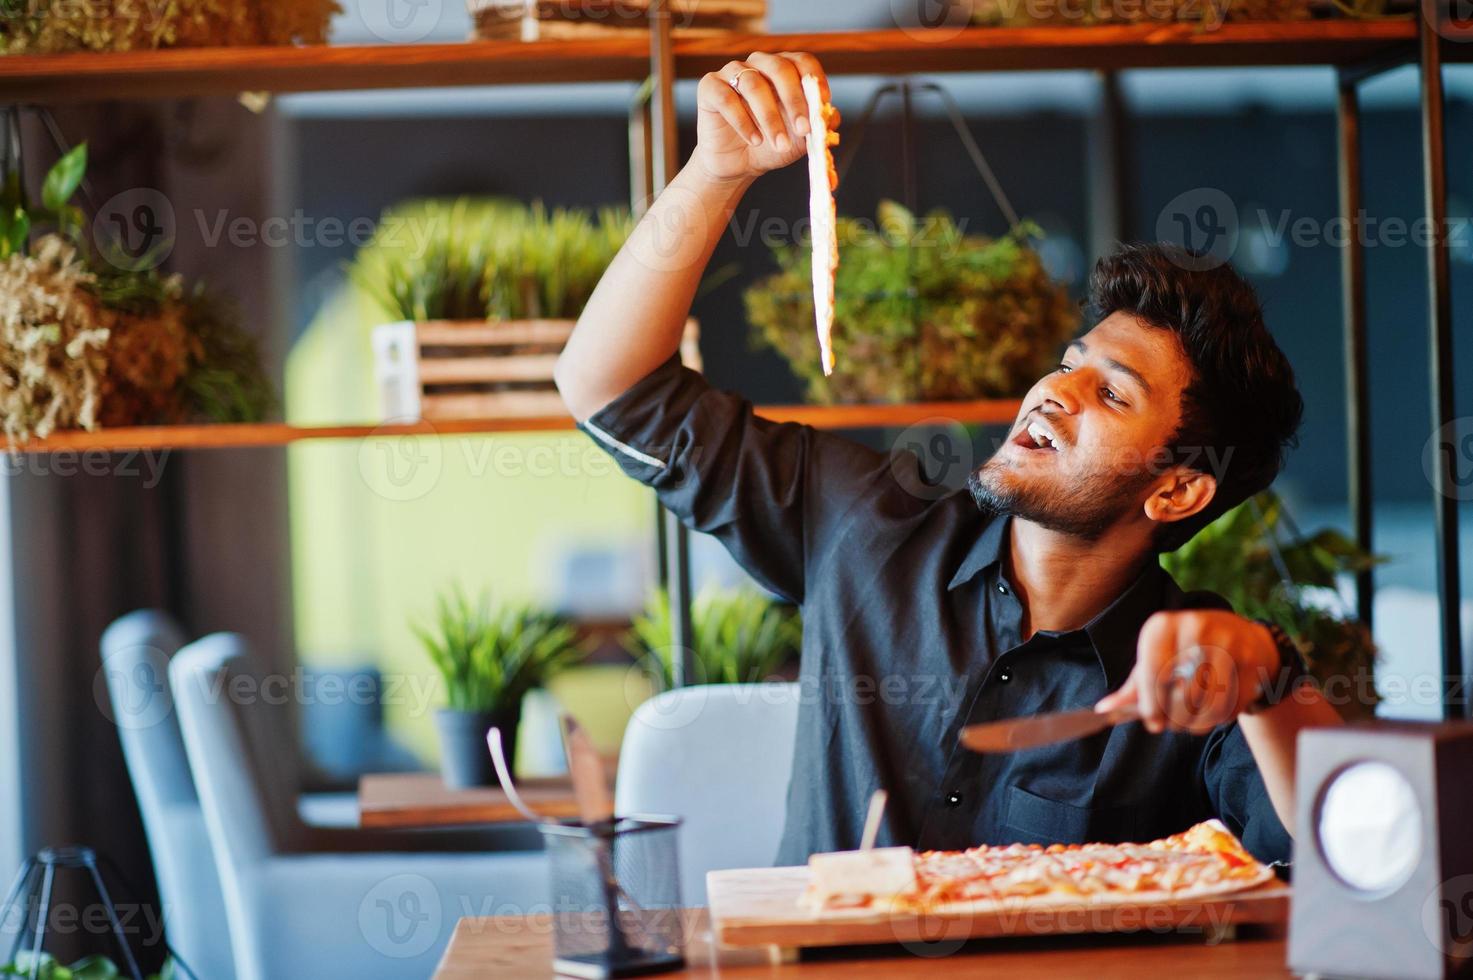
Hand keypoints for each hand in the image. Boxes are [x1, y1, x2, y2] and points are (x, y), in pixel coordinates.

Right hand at [692, 51, 834, 184]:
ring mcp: (733, 73)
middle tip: (803, 131)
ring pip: (753, 85)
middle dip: (794, 101)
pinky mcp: (710, 87)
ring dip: (770, 118)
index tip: (822, 107)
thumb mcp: (801, 140)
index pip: (803, 62)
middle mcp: (759, 65)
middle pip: (779, 68)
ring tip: (779, 145)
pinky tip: (754, 141)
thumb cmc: (770, 146)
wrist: (737, 165)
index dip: (815, 81)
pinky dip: (743, 121)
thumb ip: (818, 126)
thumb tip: (832, 117)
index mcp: (784, 70)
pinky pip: (726, 98)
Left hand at [1094, 610, 1278, 733]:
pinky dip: (1221, 718)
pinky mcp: (1250, 658)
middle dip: (1176, 717)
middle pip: (1181, 691)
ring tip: (1193, 724)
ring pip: (1208, 702)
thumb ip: (1134, 687)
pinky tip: (1215, 714)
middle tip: (1174, 725)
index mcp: (1162, 626)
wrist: (1241, 636)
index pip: (1151, 672)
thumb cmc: (1186, 652)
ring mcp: (1225, 640)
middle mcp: (1194, 626)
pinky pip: (1232, 703)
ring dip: (1199, 722)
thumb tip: (1103, 710)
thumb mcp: (1158, 660)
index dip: (1150, 704)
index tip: (1153, 722)